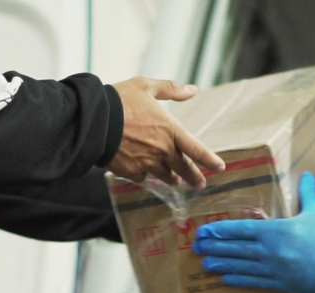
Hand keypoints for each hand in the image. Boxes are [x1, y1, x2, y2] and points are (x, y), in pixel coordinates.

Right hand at [109, 77, 224, 189]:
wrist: (94, 121)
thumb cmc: (120, 100)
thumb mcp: (146, 87)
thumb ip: (170, 90)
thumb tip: (192, 90)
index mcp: (170, 130)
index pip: (197, 149)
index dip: (209, 160)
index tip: (219, 167)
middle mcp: (162, 150)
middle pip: (184, 168)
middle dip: (194, 177)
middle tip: (200, 184)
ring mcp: (147, 163)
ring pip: (165, 176)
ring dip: (172, 179)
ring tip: (175, 181)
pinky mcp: (132, 172)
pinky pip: (143, 177)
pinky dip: (145, 174)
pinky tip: (144, 172)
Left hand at [192, 172, 314, 292]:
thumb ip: (308, 193)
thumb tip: (306, 175)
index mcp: (279, 230)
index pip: (242, 229)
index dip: (221, 230)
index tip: (206, 231)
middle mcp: (273, 251)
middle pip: (236, 248)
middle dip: (215, 247)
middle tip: (196, 247)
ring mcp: (278, 270)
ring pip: (242, 267)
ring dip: (222, 265)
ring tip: (205, 265)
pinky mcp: (286, 285)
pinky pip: (257, 283)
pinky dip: (240, 281)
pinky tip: (226, 280)